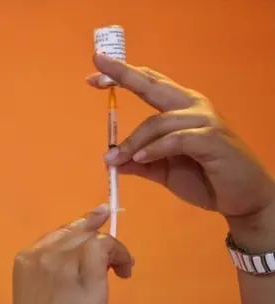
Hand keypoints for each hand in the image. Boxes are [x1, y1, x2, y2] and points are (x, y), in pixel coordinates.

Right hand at [7, 205, 133, 303]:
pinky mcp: (84, 270)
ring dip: (112, 249)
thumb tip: (80, 258)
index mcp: (25, 259)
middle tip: (116, 260)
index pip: (57, 234)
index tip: (97, 219)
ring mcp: (61, 260)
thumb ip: (53, 272)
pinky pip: (106, 245)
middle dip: (97, 239)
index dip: (80, 228)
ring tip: (122, 269)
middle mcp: (41, 254)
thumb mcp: (41, 294)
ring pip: (92, 237)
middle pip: (75, 232)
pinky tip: (125, 270)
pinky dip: (120, 253)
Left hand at [88, 53, 274, 248]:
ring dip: (133, 142)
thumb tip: (111, 160)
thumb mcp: (162, 171)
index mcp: (179, 107)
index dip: (122, 76)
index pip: (148, 84)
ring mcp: (204, 120)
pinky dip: (155, 149)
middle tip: (95, 74)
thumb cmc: (205, 179)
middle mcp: (192, 105)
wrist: (241, 198)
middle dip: (123, 76)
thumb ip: (139, 163)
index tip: (93, 76)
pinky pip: (176, 139)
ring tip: (115, 159)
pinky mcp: (211, 138)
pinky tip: (141, 159)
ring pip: (158, 122)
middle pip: (152, 85)